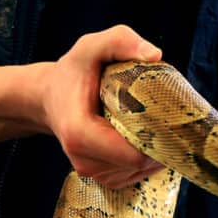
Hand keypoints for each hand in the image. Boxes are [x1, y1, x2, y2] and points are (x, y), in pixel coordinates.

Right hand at [36, 25, 163, 188]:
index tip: (169, 117)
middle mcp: (83, 159)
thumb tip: (155, 55)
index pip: (133, 155)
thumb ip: (119, 42)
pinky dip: (145, 159)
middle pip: (140, 165)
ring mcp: (91, 171)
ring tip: (154, 124)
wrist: (48, 98)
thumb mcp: (91, 47)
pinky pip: (133, 175)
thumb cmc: (73, 71)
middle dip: (161, 144)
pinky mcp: (99, 176)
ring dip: (155, 152)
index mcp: (80, 133)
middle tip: (169, 118)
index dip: (159, 140)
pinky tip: (144, 136)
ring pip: (139, 172)